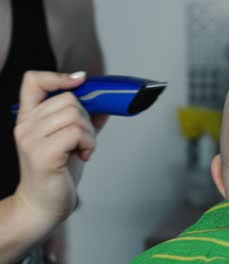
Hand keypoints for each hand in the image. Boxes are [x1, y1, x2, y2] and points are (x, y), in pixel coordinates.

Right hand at [13, 71, 97, 227]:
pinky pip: (77, 132)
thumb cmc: (56, 173)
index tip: (80, 82)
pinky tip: (83, 155)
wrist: (42, 206)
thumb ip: (84, 123)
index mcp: (29, 118)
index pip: (33, 81)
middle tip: (84, 139)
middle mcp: (25, 125)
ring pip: (75, 115)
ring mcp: (31, 139)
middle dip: (87, 117)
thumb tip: (105, 106)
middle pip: (68, 99)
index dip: (58, 76)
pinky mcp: (43, 153)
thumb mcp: (71, 142)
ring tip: (83, 149)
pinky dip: (89, 143)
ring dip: (89, 134)